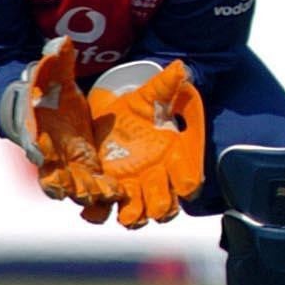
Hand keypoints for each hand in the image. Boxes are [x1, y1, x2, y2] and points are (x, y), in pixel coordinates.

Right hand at [0, 39, 122, 211]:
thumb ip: (57, 60)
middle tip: (77, 190)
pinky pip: (92, 185)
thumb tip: (62, 42)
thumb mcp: (53, 73)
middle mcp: (49, 154)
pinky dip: (102, 191)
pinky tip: (118, 194)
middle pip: (52, 175)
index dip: (38, 150)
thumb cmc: (45, 90)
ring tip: (104, 195)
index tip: (43, 155)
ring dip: (87, 193)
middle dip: (63, 184)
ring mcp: (66, 165)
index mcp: (35, 130)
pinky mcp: (85, 168)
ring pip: (73, 186)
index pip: (33, 142)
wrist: (46, 105)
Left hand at [82, 61, 205, 227]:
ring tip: (127, 213)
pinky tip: (95, 202)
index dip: (188, 183)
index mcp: (173, 157)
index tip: (186, 184)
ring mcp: (130, 188)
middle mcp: (155, 177)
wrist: (111, 113)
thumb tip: (181, 68)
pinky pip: (102, 211)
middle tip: (156, 205)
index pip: (189, 179)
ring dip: (134, 216)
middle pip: (165, 206)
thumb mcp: (151, 94)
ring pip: (138, 215)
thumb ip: (166, 85)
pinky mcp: (105, 190)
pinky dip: (98, 211)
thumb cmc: (138, 106)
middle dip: (162, 207)